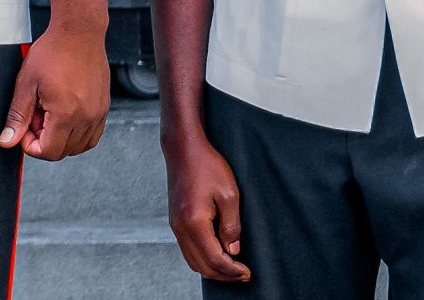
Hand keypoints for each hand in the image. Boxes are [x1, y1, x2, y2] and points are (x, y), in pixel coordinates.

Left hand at [0, 24, 109, 160]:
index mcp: (65, 114)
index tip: (26, 127)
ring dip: (62, 138)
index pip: (48, 152)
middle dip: (45, 140)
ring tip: (51, 112)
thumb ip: (17, 116)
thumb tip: (7, 141)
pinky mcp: (104, 106)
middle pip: (63, 152)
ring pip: (80, 146)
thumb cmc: (53, 51)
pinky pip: (93, 134)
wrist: (79, 31)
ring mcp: (98, 113)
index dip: (31, 145)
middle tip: (37, 114)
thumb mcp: (27, 84)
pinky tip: (66, 114)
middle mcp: (86, 117)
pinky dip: (78, 133)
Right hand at [164, 134, 250, 282]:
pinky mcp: (175, 221)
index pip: (214, 259)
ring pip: (193, 261)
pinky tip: (217, 254)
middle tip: (242, 275)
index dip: (232, 270)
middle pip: (202, 266)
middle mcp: (181, 228)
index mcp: (194, 222)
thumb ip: (231, 225)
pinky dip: (202, 258)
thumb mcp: (229, 193)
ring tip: (232, 268)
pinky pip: (187, 250)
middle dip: (223, 275)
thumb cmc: (207, 166)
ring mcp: (175, 225)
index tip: (247, 273)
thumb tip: (233, 250)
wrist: (183, 149)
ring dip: (212, 269)